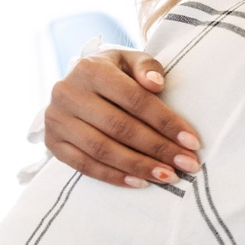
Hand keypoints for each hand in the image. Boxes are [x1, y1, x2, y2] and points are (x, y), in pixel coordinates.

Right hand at [44, 49, 201, 187]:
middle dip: (158, 149)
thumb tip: (156, 84)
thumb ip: (147, 67)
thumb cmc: (114, 73)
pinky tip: (140, 183)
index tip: (192, 142)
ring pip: (102, 149)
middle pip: (120, 127)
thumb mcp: (130, 61)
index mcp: (91, 69)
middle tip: (187, 164)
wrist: (77, 85)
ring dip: (139, 166)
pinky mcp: (53, 143)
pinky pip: (84, 166)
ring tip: (168, 176)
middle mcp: (68, 93)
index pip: (135, 100)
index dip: (166, 122)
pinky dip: (113, 176)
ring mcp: (57, 120)